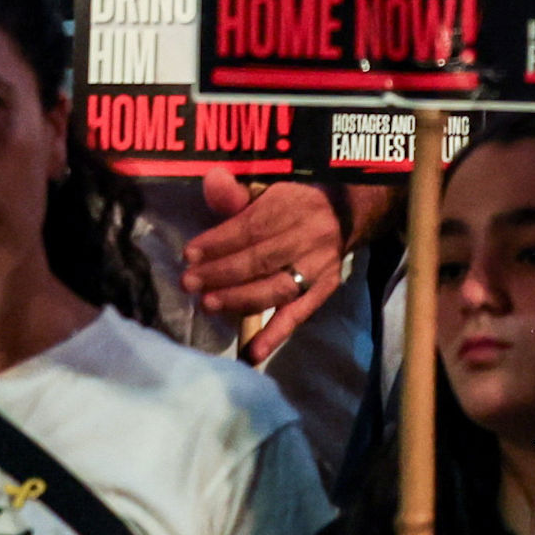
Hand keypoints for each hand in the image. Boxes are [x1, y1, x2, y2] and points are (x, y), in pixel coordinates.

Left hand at [184, 175, 350, 364]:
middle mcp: (308, 235)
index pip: (251, 227)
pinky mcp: (324, 290)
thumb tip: (212, 181)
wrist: (345, 213)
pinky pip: (299, 314)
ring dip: (239, 299)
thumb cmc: (293, 201)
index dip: (218, 242)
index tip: (189, 255)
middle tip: (189, 283)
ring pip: (276, 288)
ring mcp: (317, 267)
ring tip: (209, 304)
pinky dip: (276, 334)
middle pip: (260, 259)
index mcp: (292, 204)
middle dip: (221, 273)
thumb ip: (237, 192)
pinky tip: (253, 353)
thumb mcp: (268, 187)